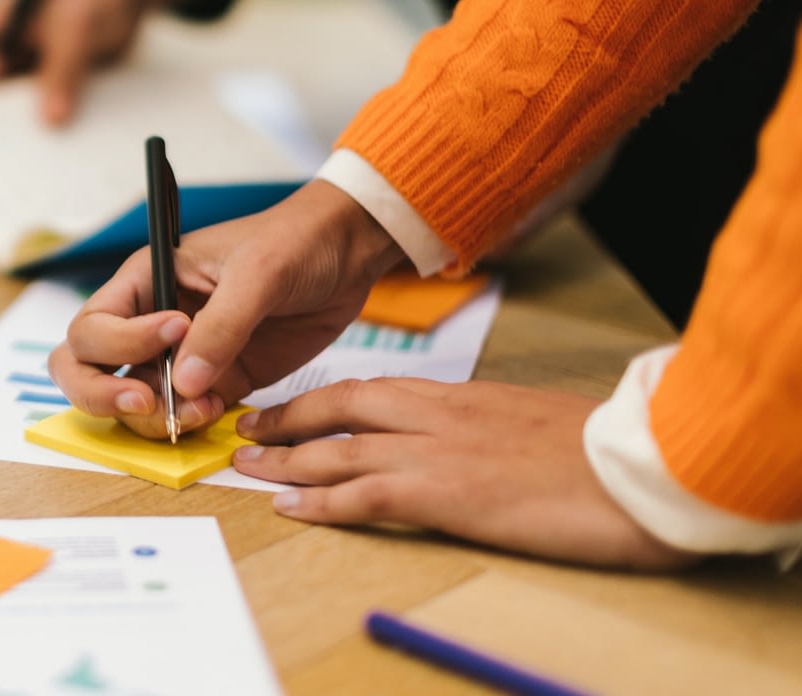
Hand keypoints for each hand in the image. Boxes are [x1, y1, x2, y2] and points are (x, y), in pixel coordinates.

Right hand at [50, 180, 405, 437]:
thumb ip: (221, 327)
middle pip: (85, 368)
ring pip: (131, 401)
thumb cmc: (293, 241)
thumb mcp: (258, 273)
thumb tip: (184, 385)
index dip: (120, 341)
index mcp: (145, 281)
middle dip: (102, 393)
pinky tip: (218, 412)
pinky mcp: (217, 379)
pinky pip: (182, 414)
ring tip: (199, 411)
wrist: (345, 254)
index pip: (93, 324)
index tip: (176, 331)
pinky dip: (189, 424)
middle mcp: (149, 321)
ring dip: (153, 417)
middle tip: (146, 402)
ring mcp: (180, 355)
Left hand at [235, 378, 697, 569]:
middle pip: (342, 406)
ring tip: (248, 464)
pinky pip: (365, 494)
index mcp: (462, 395)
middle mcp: (440, 413)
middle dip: (289, 418)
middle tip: (249, 428)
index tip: (294, 410)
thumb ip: (490, 425)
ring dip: (286, 457)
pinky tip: (290, 506)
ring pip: (339, 448)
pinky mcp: (446, 490)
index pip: (375, 389)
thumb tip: (470, 440)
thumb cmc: (604, 452)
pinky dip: (321, 500)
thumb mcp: (535, 422)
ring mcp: (439, 449)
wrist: (645, 464)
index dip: (325, 401)